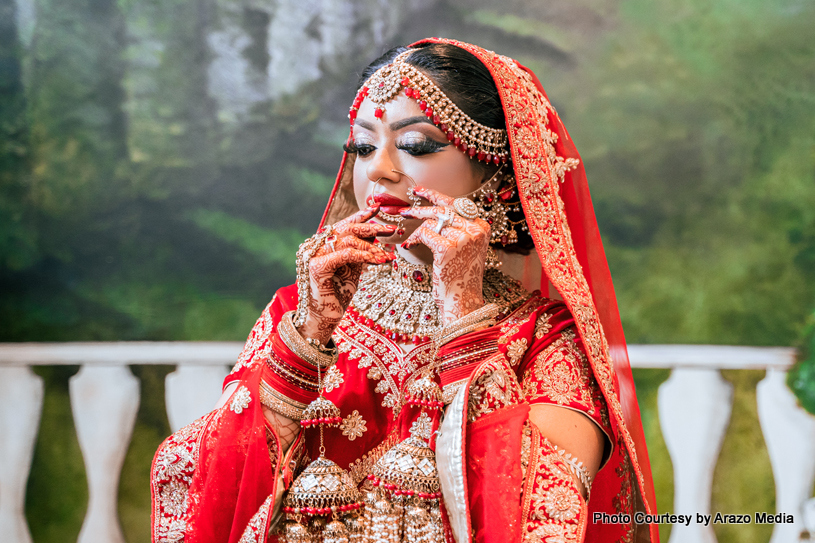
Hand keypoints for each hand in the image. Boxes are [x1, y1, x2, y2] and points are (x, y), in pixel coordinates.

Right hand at [297, 205, 395, 344]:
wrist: (323, 319)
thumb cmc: (337, 296)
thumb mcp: (352, 270)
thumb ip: (358, 253)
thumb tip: (375, 237)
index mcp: (323, 245)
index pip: (343, 225)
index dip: (360, 215)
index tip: (377, 208)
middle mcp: (316, 246)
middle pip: (346, 229)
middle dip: (371, 227)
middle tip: (391, 230)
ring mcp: (313, 255)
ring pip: (347, 240)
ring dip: (371, 247)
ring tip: (386, 256)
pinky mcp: (316, 266)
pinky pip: (345, 254)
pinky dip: (363, 255)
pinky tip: (377, 260)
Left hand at [400, 187, 488, 323]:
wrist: (462, 301)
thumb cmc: (460, 277)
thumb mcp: (466, 249)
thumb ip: (458, 230)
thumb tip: (435, 212)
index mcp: (482, 227)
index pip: (457, 204)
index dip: (436, 196)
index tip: (421, 191)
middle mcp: (475, 230)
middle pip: (444, 208)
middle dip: (422, 204)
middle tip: (406, 203)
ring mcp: (463, 238)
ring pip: (433, 221)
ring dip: (415, 223)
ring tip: (403, 223)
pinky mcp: (448, 248)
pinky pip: (425, 233)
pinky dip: (415, 238)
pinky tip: (410, 244)